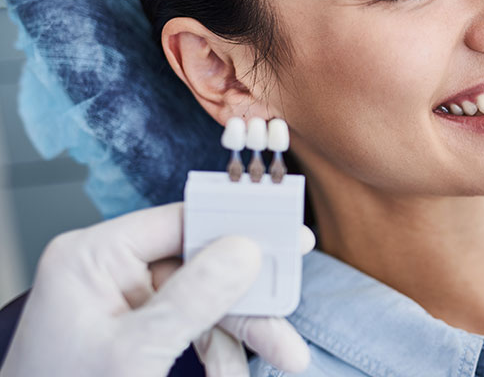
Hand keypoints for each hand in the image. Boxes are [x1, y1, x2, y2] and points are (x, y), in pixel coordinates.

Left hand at [0, 203, 312, 376]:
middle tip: (290, 310)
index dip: (237, 226)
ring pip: (205, 301)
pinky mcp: (136, 334)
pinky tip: (233, 373)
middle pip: (202, 265)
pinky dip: (219, 352)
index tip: (286, 232)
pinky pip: (193, 329)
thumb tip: (245, 249)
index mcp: (92, 258)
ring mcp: (123, 304)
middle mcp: (109, 273)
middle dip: (249, 298)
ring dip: (242, 333)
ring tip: (283, 357)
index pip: (180, 221)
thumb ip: (195, 296)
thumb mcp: (137, 351)